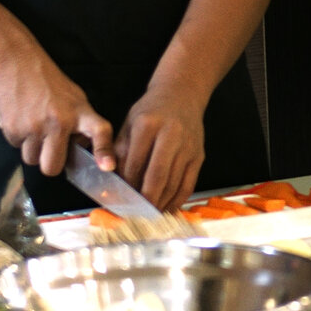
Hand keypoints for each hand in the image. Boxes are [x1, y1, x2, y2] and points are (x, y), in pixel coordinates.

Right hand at [0, 43, 114, 177]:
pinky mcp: (12, 129)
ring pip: (31, 160)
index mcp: (79, 112)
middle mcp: (59, 122)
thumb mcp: (74, 97)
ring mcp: (34, 127)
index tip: (107, 167)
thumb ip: (80, 123)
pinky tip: (21, 119)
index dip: (104, 151)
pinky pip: (15, 147)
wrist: (16, 62)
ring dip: (32, 150)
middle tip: (49, 148)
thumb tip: (80, 148)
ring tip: (34, 126)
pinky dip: (18, 138)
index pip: (99, 132)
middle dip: (49, 162)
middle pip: (52, 167)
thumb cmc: (47, 80)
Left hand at [116, 85, 208, 210]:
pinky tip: (166, 208)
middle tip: (134, 216)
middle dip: (145, 200)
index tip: (119, 200)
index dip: (126, 185)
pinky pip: (188, 184)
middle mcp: (170, 134)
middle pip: (157, 176)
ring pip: (173, 183)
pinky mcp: (199, 155)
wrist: (182, 94)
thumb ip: (119, 151)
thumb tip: (112, 181)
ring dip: (160, 204)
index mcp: (147, 125)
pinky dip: (177, 200)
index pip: (135, 163)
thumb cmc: (150, 111)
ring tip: (147, 216)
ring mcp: (188, 145)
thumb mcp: (128, 123)